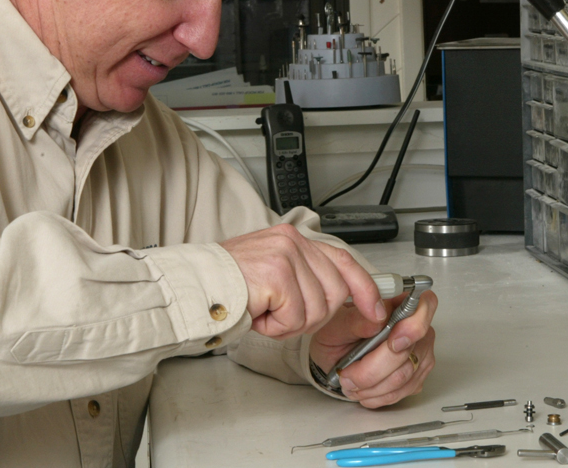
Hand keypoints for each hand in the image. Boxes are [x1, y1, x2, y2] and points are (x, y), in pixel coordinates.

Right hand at [221, 224, 385, 338]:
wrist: (193, 287)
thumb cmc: (227, 286)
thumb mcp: (273, 275)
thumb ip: (304, 278)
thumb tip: (341, 297)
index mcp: (293, 240)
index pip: (343, 260)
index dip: (364, 287)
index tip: (374, 309)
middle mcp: (292, 242)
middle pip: (333, 293)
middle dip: (311, 316)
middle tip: (280, 314)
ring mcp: (285, 256)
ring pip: (316, 309)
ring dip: (289, 323)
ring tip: (264, 312)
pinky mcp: (277, 274)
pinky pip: (295, 317)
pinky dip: (275, 326)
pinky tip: (257, 313)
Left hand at [310, 290, 437, 408]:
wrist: (333, 356)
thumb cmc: (337, 334)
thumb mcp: (335, 325)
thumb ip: (356, 321)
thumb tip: (377, 320)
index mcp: (398, 302)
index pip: (425, 304)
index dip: (413, 326)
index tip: (393, 344)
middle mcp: (415, 325)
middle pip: (408, 351)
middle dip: (374, 369)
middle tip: (348, 374)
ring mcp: (420, 351)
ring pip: (404, 376)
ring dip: (373, 386)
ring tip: (351, 384)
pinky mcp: (417, 375)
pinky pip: (403, 390)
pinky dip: (379, 395)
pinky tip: (363, 390)